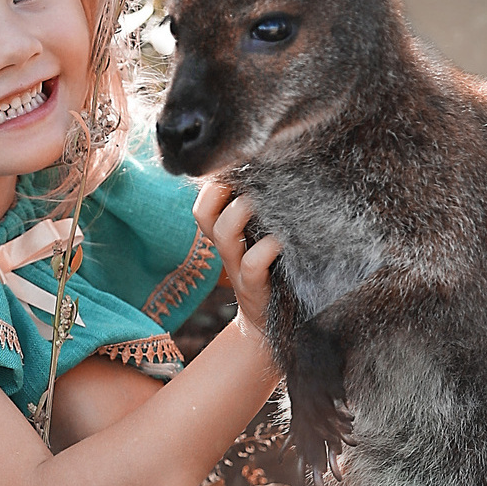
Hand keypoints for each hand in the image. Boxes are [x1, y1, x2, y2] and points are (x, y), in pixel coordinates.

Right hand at [192, 180, 281, 332]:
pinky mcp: (254, 288)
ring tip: (260, 200)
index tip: (237, 162)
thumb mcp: (262, 240)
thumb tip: (281, 171)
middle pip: (204, 214)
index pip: (204, 202)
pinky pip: (252, 264)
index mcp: (226, 233)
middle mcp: (226, 248)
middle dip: (220, 190)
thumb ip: (263, 214)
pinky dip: (266, 248)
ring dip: (239, 212)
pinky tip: (282, 240)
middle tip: (246, 176)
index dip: (213, 181)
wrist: (270, 323)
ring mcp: (236, 268)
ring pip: (223, 234)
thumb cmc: (272, 272)